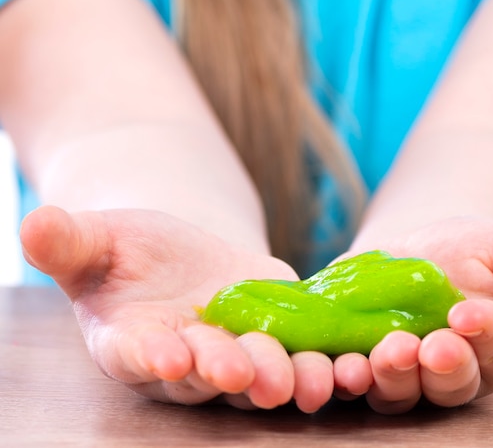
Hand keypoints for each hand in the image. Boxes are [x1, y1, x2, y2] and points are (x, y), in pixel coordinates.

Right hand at [19, 205, 334, 411]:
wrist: (174, 256)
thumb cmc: (123, 252)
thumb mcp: (94, 241)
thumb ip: (66, 242)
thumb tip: (32, 224)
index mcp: (134, 343)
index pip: (138, 357)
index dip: (151, 358)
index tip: (169, 355)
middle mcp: (187, 362)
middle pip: (208, 377)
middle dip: (228, 374)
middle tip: (250, 374)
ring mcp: (236, 350)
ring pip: (261, 374)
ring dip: (288, 377)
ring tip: (314, 379)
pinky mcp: (276, 330)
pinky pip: (300, 347)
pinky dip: (323, 353)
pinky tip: (350, 356)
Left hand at [332, 217, 492, 412]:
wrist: (422, 251)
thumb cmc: (474, 253)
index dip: (485, 333)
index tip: (470, 314)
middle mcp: (451, 370)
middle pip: (447, 383)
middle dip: (438, 368)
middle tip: (427, 348)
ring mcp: (404, 369)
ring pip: (398, 389)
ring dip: (389, 378)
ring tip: (376, 359)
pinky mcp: (360, 355)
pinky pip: (353, 376)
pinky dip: (344, 374)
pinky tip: (337, 363)